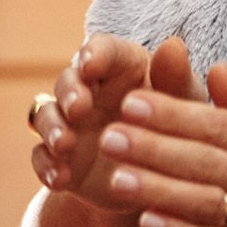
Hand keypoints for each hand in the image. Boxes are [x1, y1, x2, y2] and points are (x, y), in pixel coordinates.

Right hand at [28, 33, 204, 211]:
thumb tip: (173, 45)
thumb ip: (177, 77)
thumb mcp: (185, 106)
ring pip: (46, 114)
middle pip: (68, 79)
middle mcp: (89, 90)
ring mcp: (71, 124)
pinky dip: (46, 166)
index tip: (91, 65)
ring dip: (51, 127)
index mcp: (121, 68)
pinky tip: (60, 178)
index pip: (102, 49)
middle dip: (69, 91)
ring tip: (64, 144)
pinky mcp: (60, 158)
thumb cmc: (178, 127)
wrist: (161, 182)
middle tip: (79, 107)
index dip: (93, 53)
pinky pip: (41, 157)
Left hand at [96, 65, 226, 226]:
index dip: (171, 113)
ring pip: (199, 203)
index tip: (131, 101)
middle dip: (151, 148)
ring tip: (114, 178)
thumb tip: (213, 69)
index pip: (213, 124)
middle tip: (108, 135)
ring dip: (155, 191)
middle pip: (200, 161)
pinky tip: (145, 221)